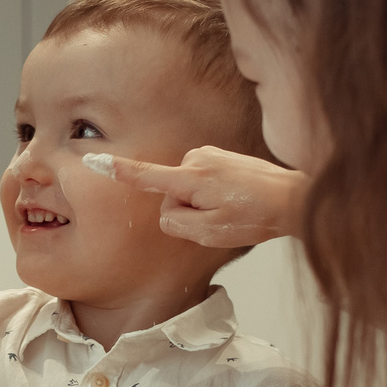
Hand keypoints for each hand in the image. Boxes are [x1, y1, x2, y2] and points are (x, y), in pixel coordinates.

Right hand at [89, 146, 307, 246]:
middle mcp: (197, 159)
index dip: (118, 172)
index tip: (93, 160)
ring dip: (204, 202)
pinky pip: (202, 181)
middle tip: (223, 218)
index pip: (146, 176)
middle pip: (171, 194)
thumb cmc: (256, 217)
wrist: (293, 199)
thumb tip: (168, 211)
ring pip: (187, 189)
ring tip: (235, 208)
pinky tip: (238, 198)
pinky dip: (214, 193)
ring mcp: (210, 154)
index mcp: (191, 178)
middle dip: (190, 210)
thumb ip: (176, 223)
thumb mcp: (209, 233)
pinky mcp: (220, 155)